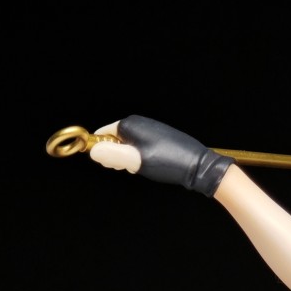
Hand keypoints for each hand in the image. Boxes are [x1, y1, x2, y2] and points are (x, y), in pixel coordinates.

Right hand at [88, 117, 231, 195]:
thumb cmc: (166, 162)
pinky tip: (151, 165)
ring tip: (142, 167)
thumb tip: (92, 152)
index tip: (112, 165)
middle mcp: (139, 122)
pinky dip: (140, 158)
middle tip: (129, 168)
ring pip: (129, 146)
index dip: (102, 150)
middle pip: (115, 140)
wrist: (197, 166)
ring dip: (130, 159)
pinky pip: (141, 147)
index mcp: (130, 124)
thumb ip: (113, 155)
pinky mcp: (159, 138)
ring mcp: (150, 129)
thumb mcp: (136, 161)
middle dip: (117, 156)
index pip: (103, 134)